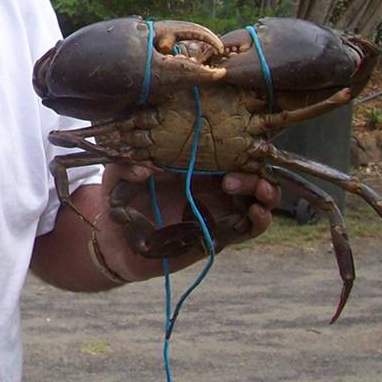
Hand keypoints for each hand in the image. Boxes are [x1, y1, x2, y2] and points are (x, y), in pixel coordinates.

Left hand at [99, 162, 280, 279]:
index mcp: (194, 162)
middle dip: (257, 171)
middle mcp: (211, 183)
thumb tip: (144, 168)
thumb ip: (126, 164)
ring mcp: (219, 208)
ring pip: (259, 198)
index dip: (243, 145)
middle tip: (232, 180)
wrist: (115, 236)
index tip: (239, 147)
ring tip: (259, 194)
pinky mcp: (220, 234)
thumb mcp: (117, 174)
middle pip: (252, 171)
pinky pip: (248, 227)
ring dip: (266, 193)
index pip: (230, 148)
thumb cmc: (120, 196)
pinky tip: (256, 212)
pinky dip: (260, 220)